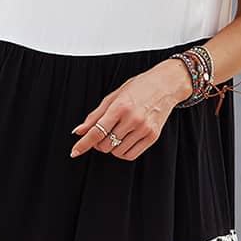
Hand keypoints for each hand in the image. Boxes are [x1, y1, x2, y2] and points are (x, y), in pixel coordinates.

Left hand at [69, 58, 192, 160]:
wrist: (165, 85)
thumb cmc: (138, 87)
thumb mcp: (113, 97)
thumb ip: (95, 116)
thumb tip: (79, 131)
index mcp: (120, 107)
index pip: (96, 131)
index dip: (83, 144)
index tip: (75, 152)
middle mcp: (133, 119)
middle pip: (105, 144)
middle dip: (98, 143)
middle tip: (101, 134)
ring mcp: (144, 129)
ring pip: (117, 152)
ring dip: (111, 148)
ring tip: (115, 134)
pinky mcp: (153, 136)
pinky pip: (131, 155)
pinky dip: (122, 152)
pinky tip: (123, 142)